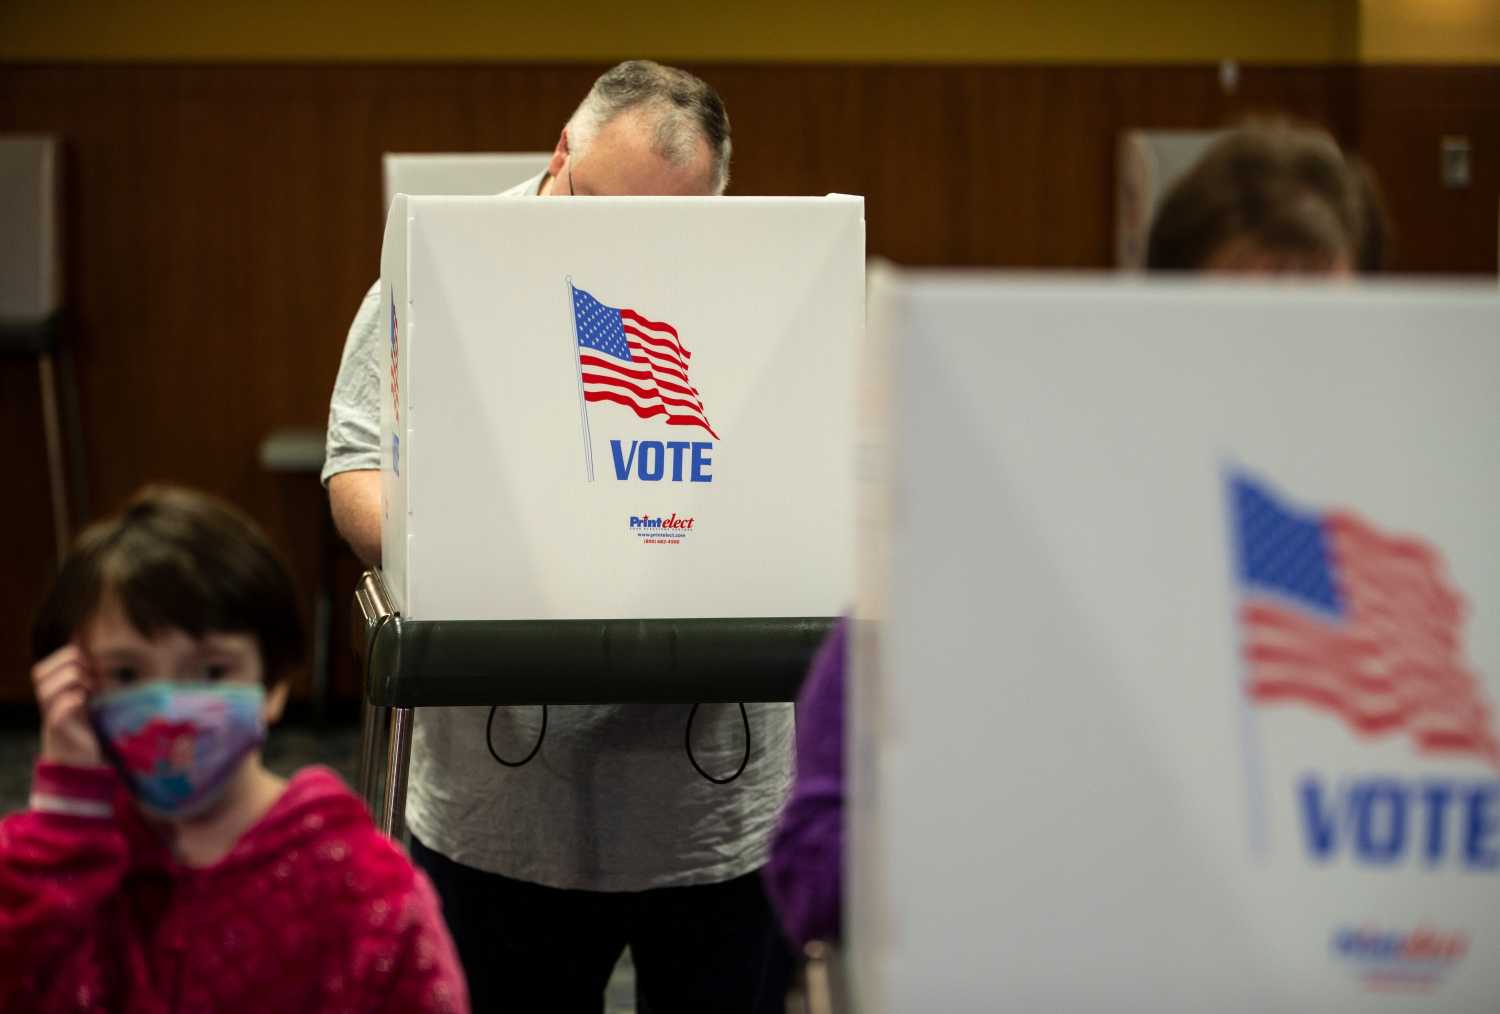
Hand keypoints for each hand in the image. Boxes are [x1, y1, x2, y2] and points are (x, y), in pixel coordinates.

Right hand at [34, 644, 103, 766]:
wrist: (85, 763)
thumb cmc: (89, 726)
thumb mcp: (89, 693)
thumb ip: (84, 668)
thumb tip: (79, 635)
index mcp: (51, 693)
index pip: (43, 667)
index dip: (68, 657)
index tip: (93, 667)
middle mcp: (46, 705)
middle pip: (39, 673)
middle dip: (70, 666)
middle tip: (92, 680)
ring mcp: (50, 719)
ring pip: (46, 689)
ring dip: (74, 682)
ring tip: (91, 692)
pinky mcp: (60, 733)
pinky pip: (59, 711)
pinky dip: (75, 701)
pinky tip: (87, 703)